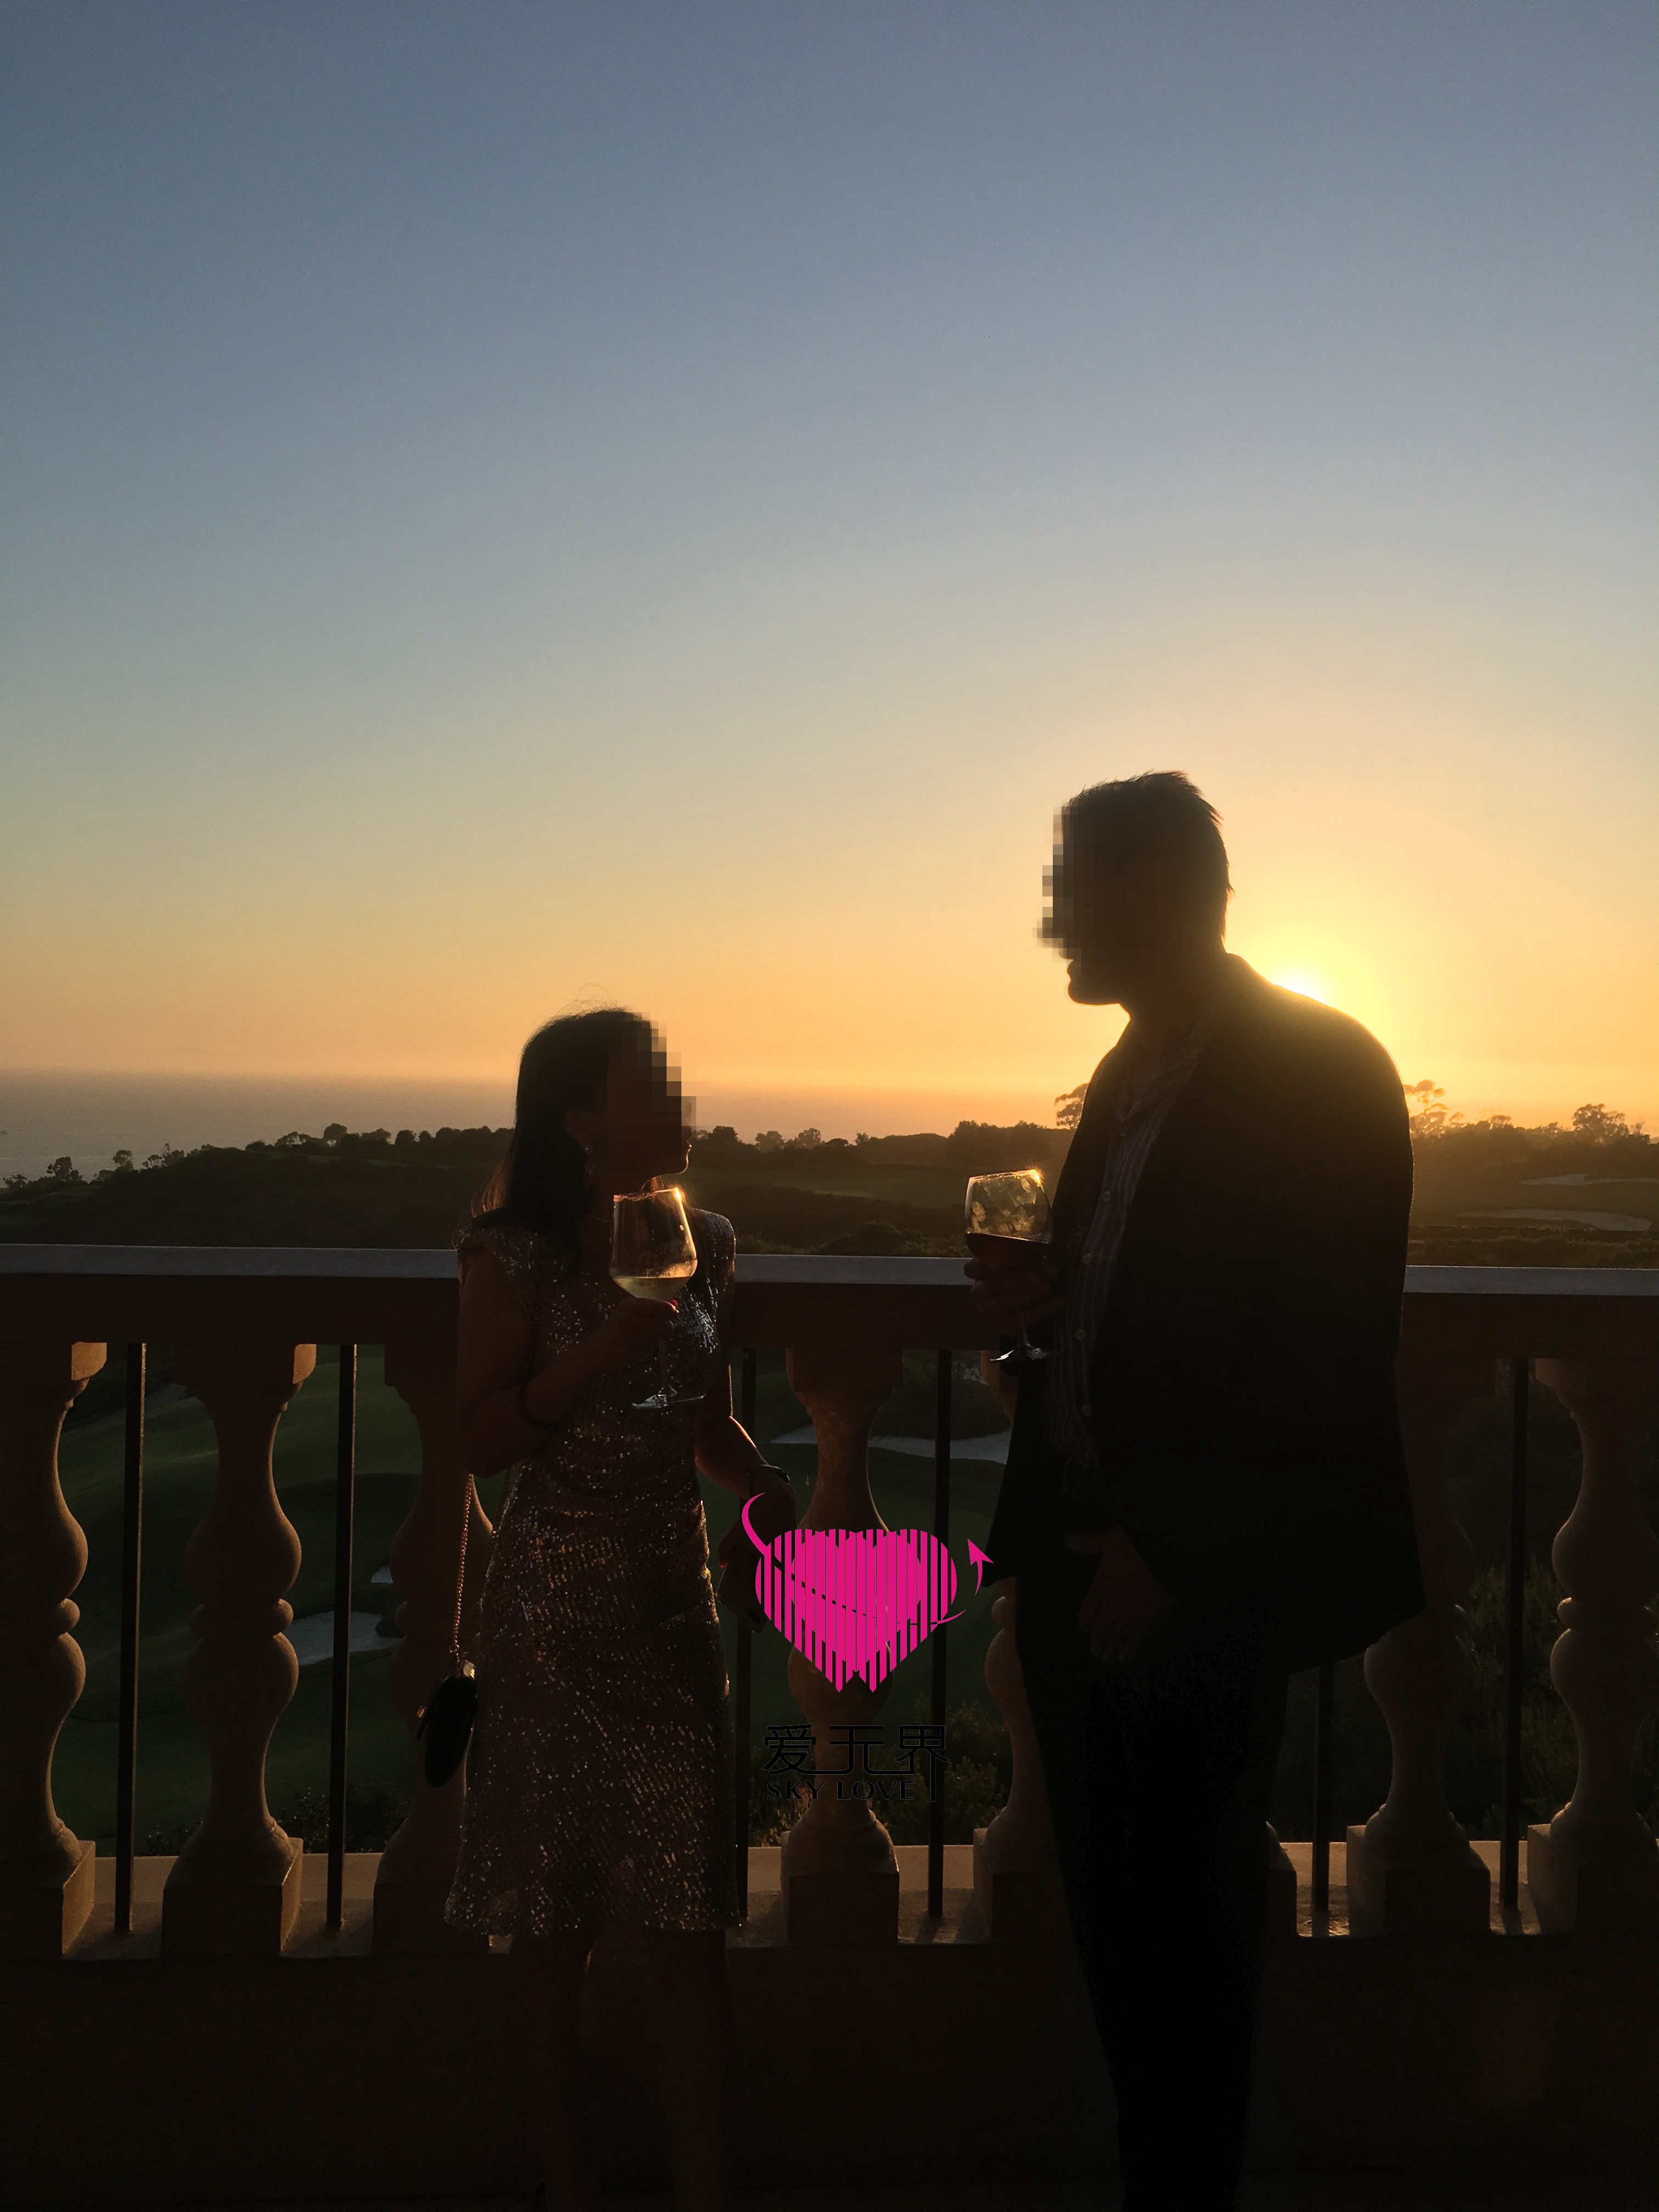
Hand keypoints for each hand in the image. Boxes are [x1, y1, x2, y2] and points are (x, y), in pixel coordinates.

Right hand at [585, 1290, 676, 1373]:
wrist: (595, 1351)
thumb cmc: (617, 1331)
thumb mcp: (630, 1314)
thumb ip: (652, 1309)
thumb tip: (675, 1304)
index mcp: (627, 1305)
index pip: (656, 1304)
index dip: (668, 1309)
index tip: (673, 1312)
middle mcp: (626, 1316)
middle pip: (662, 1323)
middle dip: (666, 1327)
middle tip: (662, 1329)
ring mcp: (627, 1333)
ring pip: (657, 1337)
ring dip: (655, 1339)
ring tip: (643, 1339)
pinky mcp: (628, 1348)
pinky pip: (649, 1348)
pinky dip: (647, 1348)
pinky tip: (637, 1346)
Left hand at [716, 1472, 796, 1631]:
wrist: (776, 1498)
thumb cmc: (755, 1516)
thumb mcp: (737, 1531)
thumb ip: (727, 1547)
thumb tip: (722, 1564)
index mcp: (769, 1554)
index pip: (773, 1582)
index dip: (774, 1598)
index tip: (772, 1612)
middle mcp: (783, 1554)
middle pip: (785, 1581)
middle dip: (782, 1596)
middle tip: (778, 1611)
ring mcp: (791, 1549)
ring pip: (792, 1572)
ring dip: (790, 1585)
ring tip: (785, 1599)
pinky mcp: (796, 1545)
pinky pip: (796, 1562)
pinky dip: (795, 1571)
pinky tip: (794, 1579)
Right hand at [964, 1250, 1063, 1335]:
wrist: (1002, 1308)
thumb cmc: (1011, 1278)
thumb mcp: (1014, 1265)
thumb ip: (1027, 1261)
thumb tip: (1050, 1266)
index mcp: (976, 1271)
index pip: (982, 1264)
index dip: (1004, 1260)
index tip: (1028, 1256)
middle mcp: (978, 1291)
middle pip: (992, 1284)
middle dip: (1017, 1278)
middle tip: (1038, 1276)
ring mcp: (987, 1310)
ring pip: (1002, 1303)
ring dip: (1027, 1294)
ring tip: (1047, 1287)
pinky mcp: (1002, 1325)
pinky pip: (1020, 1319)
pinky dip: (1041, 1309)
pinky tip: (1057, 1300)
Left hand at [1064, 1525, 1174, 1661]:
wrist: (1165, 1558)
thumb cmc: (1136, 1546)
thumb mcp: (1109, 1538)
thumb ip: (1089, 1542)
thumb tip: (1067, 1539)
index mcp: (1101, 1587)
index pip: (1087, 1610)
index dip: (1085, 1620)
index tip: (1084, 1627)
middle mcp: (1113, 1605)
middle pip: (1100, 1630)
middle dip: (1097, 1642)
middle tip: (1095, 1651)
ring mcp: (1130, 1616)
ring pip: (1115, 1639)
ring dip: (1110, 1649)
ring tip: (1107, 1657)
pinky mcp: (1149, 1621)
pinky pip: (1135, 1641)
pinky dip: (1128, 1651)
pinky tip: (1125, 1658)